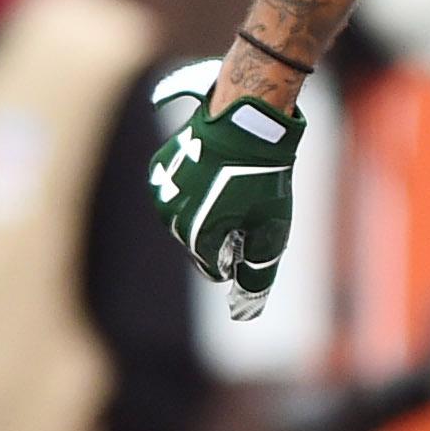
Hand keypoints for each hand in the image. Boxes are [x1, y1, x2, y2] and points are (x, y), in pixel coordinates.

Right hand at [143, 59, 302, 319]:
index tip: (255, 229)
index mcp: (196, 238)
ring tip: (233, 183)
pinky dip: (196, 184)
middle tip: (249, 202)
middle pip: (199, 241)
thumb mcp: (270, 229)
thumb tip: (246, 310)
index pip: (215, 268)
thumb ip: (257, 272)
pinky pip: (178, 187)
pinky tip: (217, 167)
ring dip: (208, 207)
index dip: (240, 252)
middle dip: (224, 230)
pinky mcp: (160, 166)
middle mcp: (170, 219)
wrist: (245, 120)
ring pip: (186, 214)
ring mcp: (161, 191)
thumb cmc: (262, 177)